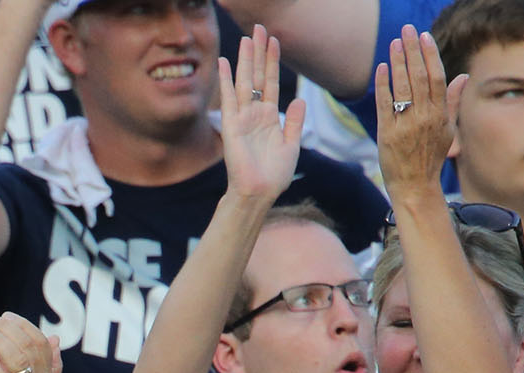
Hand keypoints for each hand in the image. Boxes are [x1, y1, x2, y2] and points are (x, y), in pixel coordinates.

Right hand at [218, 26, 306, 201]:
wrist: (260, 193)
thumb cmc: (275, 175)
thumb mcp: (292, 144)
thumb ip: (295, 122)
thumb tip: (299, 99)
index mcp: (269, 117)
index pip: (270, 82)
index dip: (272, 61)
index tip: (274, 40)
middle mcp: (255, 113)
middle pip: (256, 76)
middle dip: (258, 52)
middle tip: (259, 28)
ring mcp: (242, 118)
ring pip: (244, 81)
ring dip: (245, 59)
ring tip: (247, 37)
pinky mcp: (232, 126)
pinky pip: (228, 98)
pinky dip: (225, 80)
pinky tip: (224, 62)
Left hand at [373, 27, 462, 196]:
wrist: (415, 186)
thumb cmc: (430, 157)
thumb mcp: (447, 130)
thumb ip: (452, 101)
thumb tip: (463, 76)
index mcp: (440, 115)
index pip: (436, 78)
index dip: (429, 56)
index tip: (424, 37)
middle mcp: (424, 118)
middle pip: (418, 77)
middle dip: (412, 51)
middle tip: (406, 30)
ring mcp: (405, 125)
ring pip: (402, 87)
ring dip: (397, 62)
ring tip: (394, 43)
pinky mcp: (387, 134)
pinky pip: (385, 104)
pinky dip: (383, 85)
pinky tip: (382, 67)